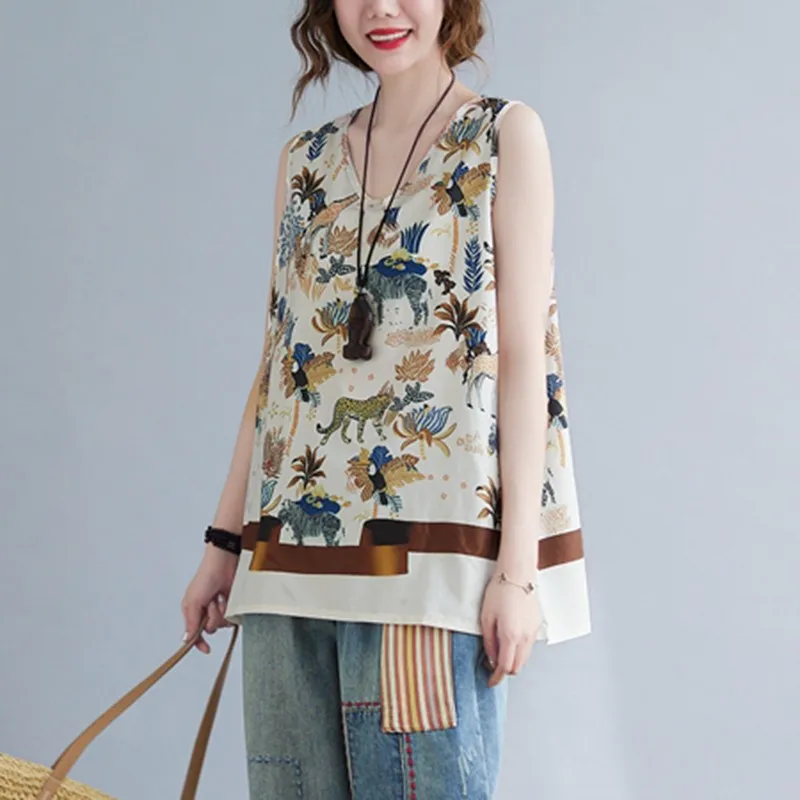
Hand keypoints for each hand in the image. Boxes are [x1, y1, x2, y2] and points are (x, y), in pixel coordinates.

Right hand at [181, 545, 238, 653]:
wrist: (224, 563)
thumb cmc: (205, 577)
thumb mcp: (193, 601)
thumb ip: (191, 622)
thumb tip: (187, 640)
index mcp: (192, 610)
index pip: (194, 633)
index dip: (199, 643)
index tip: (207, 649)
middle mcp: (205, 611)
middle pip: (211, 629)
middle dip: (212, 617)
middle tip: (212, 603)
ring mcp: (219, 608)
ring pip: (223, 623)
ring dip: (222, 611)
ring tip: (220, 598)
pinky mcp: (232, 604)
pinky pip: (233, 615)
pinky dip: (230, 607)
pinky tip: (228, 597)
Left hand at [479, 566, 542, 686]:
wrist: (518, 574)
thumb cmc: (499, 591)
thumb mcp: (486, 617)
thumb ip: (488, 641)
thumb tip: (491, 658)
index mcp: (510, 636)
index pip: (505, 667)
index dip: (497, 678)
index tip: (490, 681)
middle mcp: (525, 638)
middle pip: (517, 667)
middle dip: (506, 671)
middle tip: (493, 666)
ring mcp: (533, 632)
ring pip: (525, 658)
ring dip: (514, 661)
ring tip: (500, 651)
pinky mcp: (537, 625)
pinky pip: (529, 646)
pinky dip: (520, 650)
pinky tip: (510, 640)